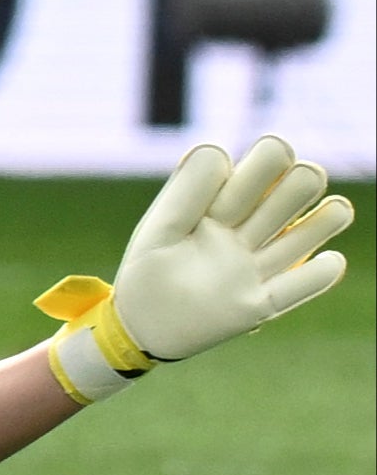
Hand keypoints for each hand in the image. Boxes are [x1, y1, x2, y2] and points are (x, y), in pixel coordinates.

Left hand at [90, 137, 351, 363]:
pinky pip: (302, 287)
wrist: (139, 324)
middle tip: (299, 180)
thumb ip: (186, 191)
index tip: (247, 170)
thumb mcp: (160, 227)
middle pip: (289, 195)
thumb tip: (219, 150)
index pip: (259, 170)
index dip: (265, 163)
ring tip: (335, 208)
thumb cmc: (147, 268)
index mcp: (221, 206)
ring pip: (304, 236)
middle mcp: (246, 233)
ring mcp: (256, 267)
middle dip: (301, 182)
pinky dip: (320, 274)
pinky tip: (330, 260)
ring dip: (325, 220)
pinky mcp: (260, 304)